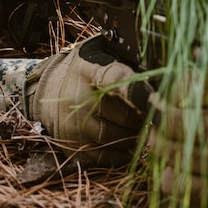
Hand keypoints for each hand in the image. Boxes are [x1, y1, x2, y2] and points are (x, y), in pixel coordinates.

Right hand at [25, 35, 150, 166]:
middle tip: (153, 109)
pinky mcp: (76, 150)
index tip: (156, 96)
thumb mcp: (100, 50)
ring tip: (140, 120)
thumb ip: (126, 55)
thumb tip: (159, 65)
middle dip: (145, 114)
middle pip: (127, 116)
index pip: (116, 80)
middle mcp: (78, 101)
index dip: (139, 90)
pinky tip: (128, 136)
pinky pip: (113, 157)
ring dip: (138, 132)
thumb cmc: (84, 69)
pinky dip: (126, 149)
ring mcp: (75, 129)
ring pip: (123, 138)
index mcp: (87, 70)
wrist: (48, 92)